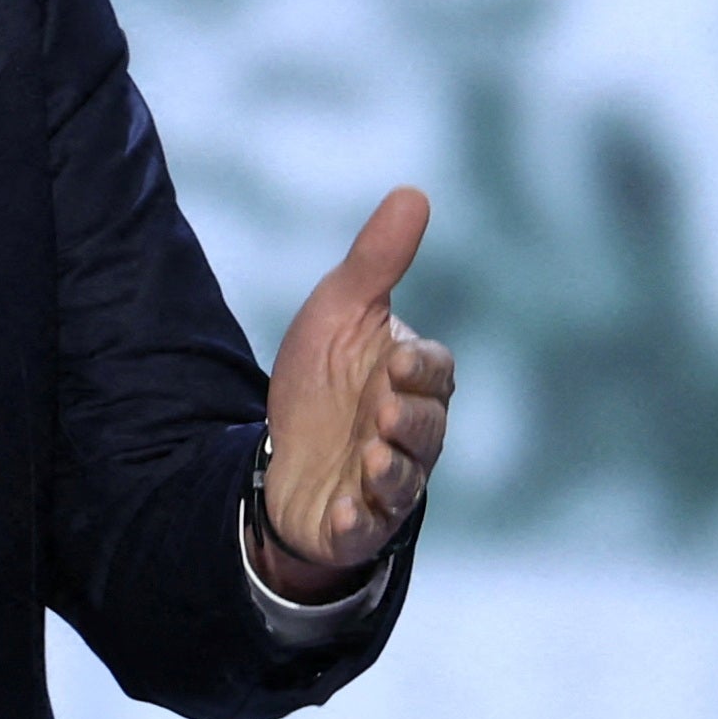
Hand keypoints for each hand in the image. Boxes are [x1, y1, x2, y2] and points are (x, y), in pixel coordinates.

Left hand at [258, 186, 456, 596]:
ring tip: (370, 460)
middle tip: (385, 410)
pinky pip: (369, 525)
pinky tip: (344, 510)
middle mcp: (407, 433)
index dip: (421, 369)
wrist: (282, 455)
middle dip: (410, 420)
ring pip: (405, 480)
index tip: (398, 360)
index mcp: (411, 381)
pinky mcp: (356, 522)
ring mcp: (385, 481)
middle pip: (427, 427)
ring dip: (390, 470)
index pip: (435, 372)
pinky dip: (360, 519)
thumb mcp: (341, 313)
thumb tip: (413, 192)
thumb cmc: (325, 381)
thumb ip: (377, 262)